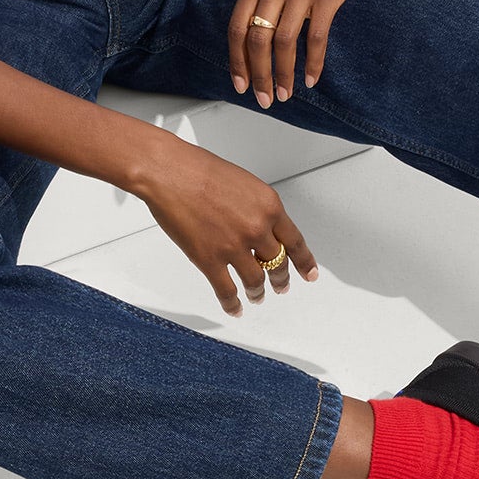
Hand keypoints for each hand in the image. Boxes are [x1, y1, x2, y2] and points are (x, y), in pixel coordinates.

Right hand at [138, 135, 319, 316]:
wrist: (169, 172)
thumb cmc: (200, 170)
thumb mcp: (245, 184)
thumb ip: (258, 209)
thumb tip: (262, 229)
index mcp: (269, 206)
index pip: (295, 241)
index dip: (304, 262)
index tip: (309, 274)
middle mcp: (257, 228)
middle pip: (278, 263)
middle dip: (280, 279)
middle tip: (281, 286)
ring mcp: (234, 247)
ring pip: (256, 280)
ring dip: (258, 292)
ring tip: (257, 296)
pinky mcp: (210, 260)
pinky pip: (227, 291)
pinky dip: (233, 304)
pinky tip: (235, 308)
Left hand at [228, 0, 377, 105]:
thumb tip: (254, 42)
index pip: (236, 28)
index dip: (236, 61)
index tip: (240, 85)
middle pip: (257, 39)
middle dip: (259, 75)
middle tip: (264, 99)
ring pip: (284, 42)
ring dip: (283, 74)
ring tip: (286, 93)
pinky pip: (316, 37)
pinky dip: (313, 62)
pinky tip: (312, 78)